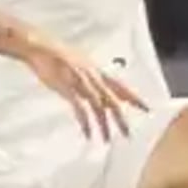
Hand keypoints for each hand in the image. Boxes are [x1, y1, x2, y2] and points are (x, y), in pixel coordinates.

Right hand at [12, 31, 146, 140]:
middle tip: (128, 134)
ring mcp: (80, 82)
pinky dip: (85, 123)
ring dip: (103, 125)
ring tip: (106, 140)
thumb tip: (104, 100)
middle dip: (121, 118)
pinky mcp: (67, 88)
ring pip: (97, 107)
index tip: (147, 108)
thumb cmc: (58, 57)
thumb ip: (93, 84)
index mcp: (97, 71)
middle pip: (112, 100)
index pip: (121, 86)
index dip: (134, 97)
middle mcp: (93, 76)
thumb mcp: (81, 68)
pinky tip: (88, 134)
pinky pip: (79, 109)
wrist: (40, 47)